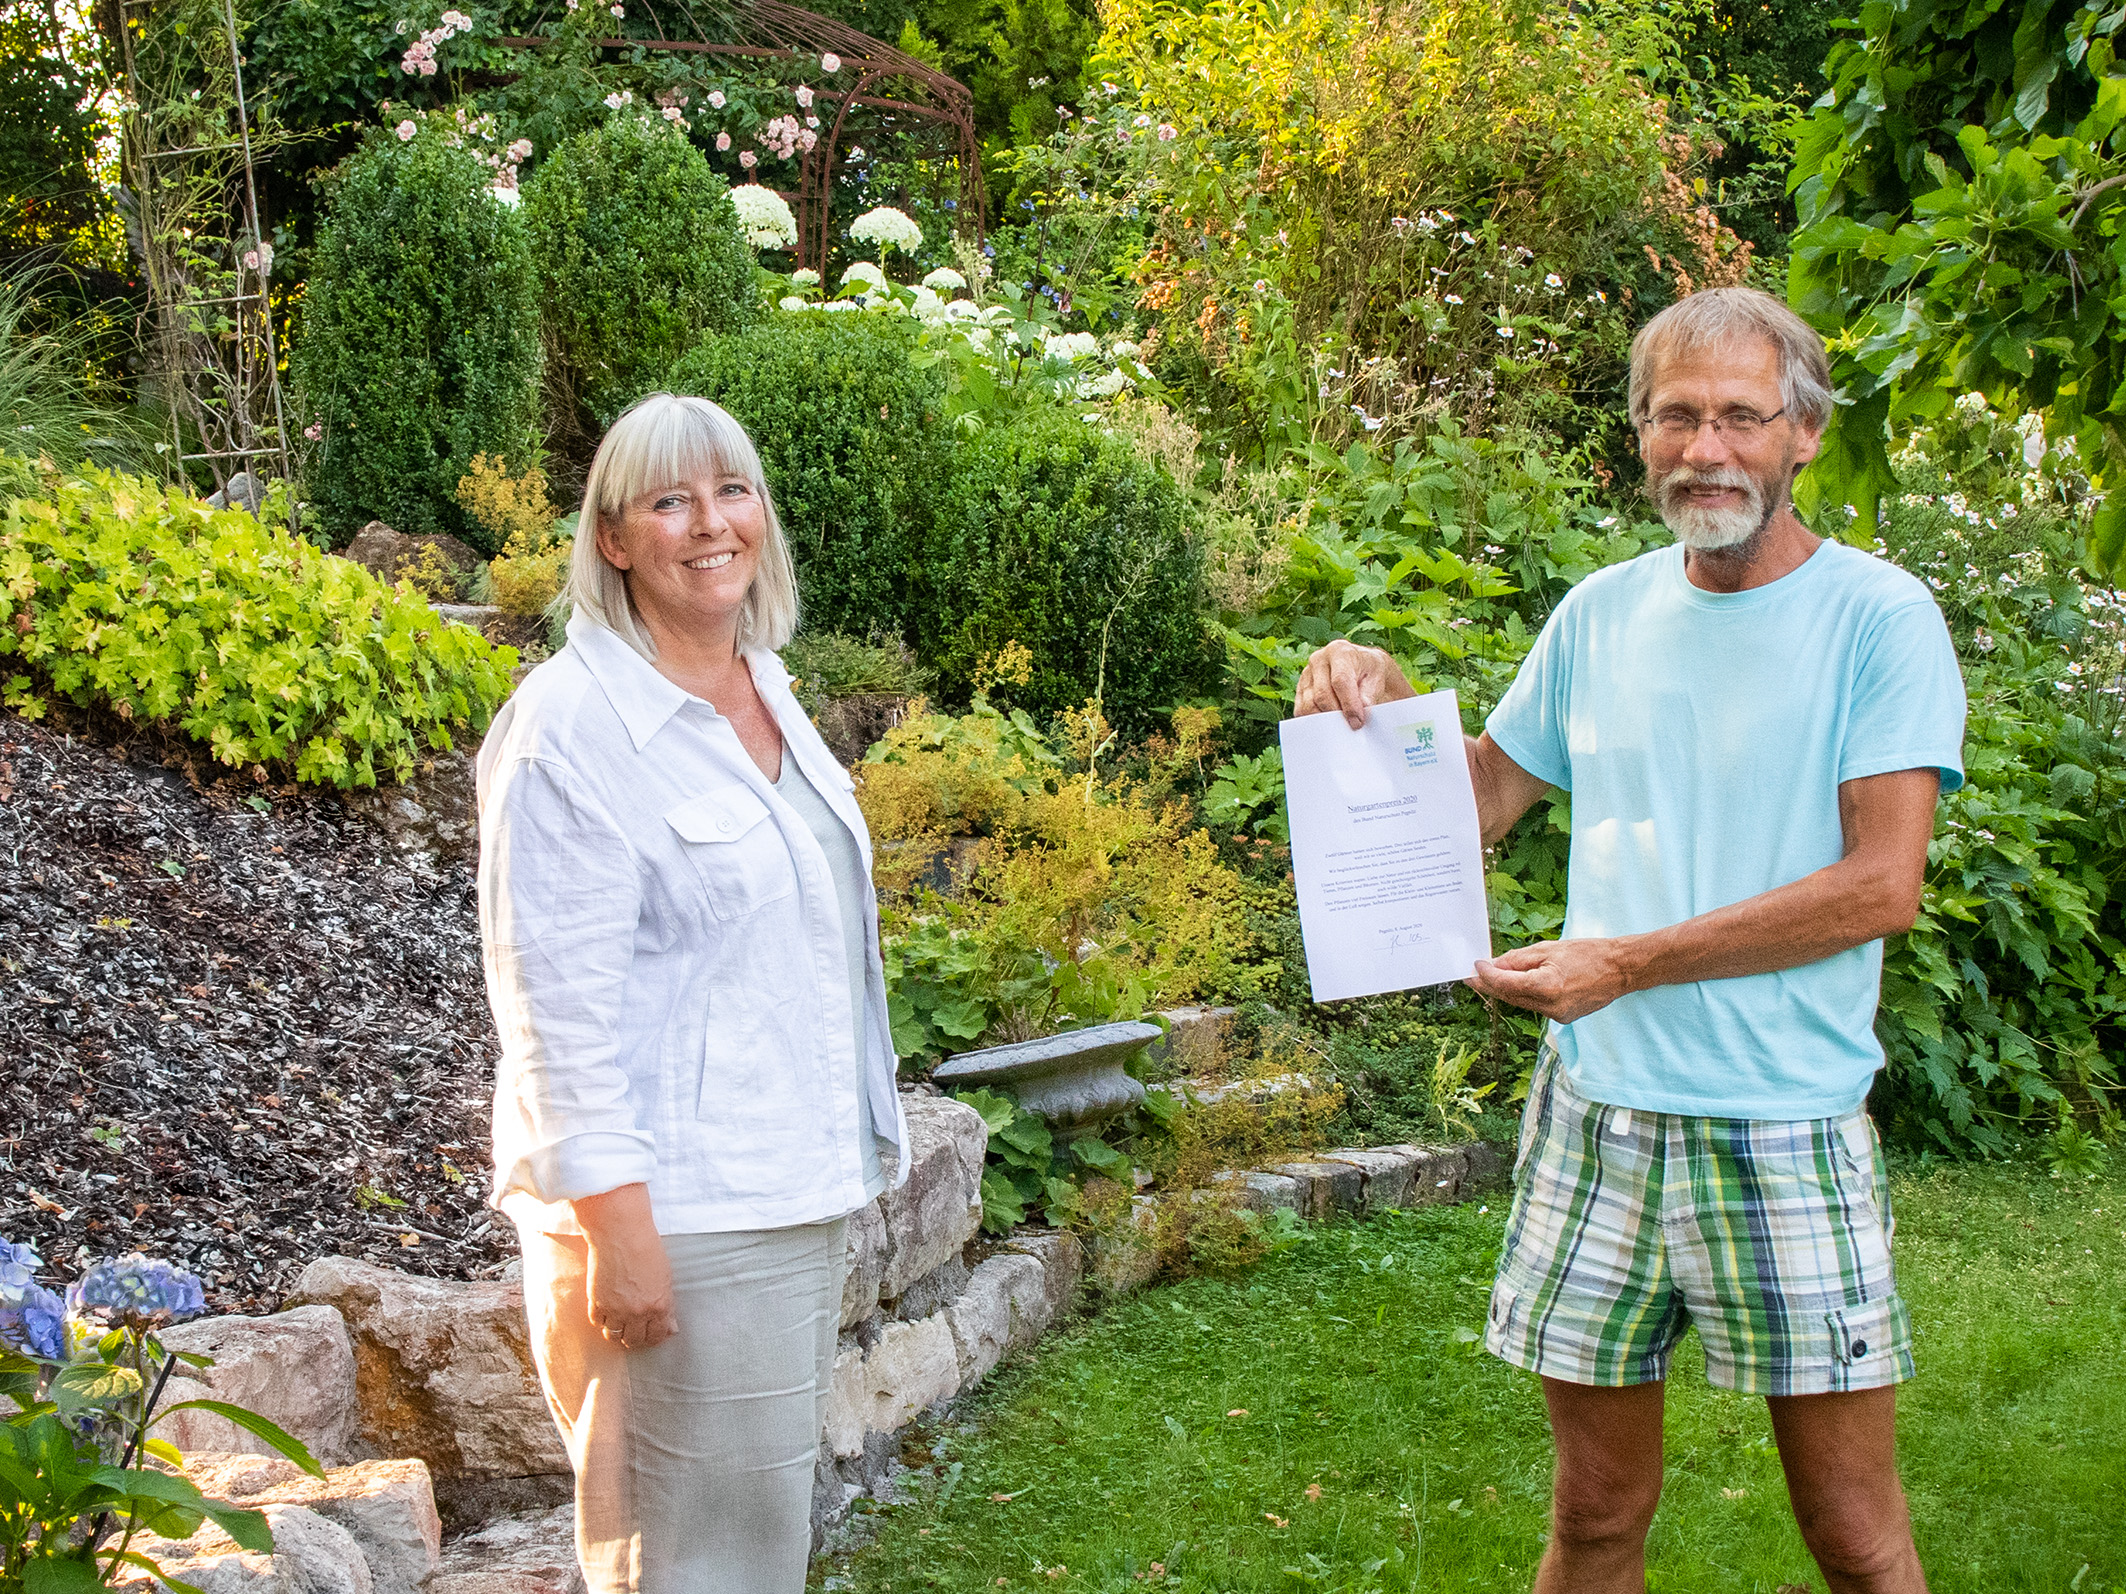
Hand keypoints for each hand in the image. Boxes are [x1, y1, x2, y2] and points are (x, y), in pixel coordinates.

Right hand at [571, 1184, 676, 1351]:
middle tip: (634, 1331)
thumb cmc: (647, 1248)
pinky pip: (597, 1323)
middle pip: (634, 1340)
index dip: (654, 1337)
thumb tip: (672, 1328)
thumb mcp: (665, 1277)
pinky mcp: (596, 1302)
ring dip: (617, 1333)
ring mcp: (615, 1310)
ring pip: (614, 1337)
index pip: (657, 1336)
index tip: (651, 1333)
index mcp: (659, 1306)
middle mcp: (638, 1312)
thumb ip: (667, 1305)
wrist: (621, 1232)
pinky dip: (601, 1320)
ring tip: (620, 1324)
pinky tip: (606, 1312)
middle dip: (636, 1338)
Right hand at [1293, 639, 1417, 728]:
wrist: (1362, 669)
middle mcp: (1318, 660)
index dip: (1349, 704)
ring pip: (1309, 705)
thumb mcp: (1377, 679)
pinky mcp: (1300, 689)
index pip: (1340, 680)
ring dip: (1325, 720)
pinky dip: (1314, 721)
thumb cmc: (1370, 673)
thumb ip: (1369, 694)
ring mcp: (1306, 674)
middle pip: (1322, 695)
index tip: (1358, 722)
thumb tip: (1362, 708)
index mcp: (1339, 651)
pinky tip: (1329, 724)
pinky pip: (1301, 710)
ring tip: (1341, 726)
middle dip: (1337, 715)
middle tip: (1351, 728)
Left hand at [1470, 938, 1635, 1023]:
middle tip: (1473, 975)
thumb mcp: (1548, 949)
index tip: (1474, 966)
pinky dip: (1525, 995)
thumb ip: (1518, 959)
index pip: (1504, 984)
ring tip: (1492, 976)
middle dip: (1490, 985)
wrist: (1621, 970)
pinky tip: (1518, 984)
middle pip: (1509, 997)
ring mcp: (1558, 1016)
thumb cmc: (1588, 954)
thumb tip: (1494, 965)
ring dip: (1506, 990)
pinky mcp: (1563, 1019)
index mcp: (1546, 987)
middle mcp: (1551, 1007)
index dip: (1485, 975)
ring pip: (1521, 1003)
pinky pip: (1536, 1006)